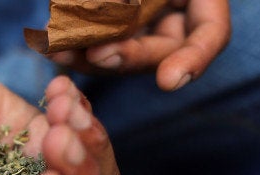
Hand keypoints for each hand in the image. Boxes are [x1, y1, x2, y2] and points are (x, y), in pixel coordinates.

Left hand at [49, 0, 230, 90]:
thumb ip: (132, 2)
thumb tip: (113, 29)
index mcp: (200, 1)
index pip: (211, 36)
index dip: (193, 61)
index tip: (168, 81)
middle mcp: (173, 18)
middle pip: (158, 51)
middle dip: (125, 56)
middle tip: (97, 54)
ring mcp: (140, 26)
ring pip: (120, 53)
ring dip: (88, 57)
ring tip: (59, 52)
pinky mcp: (108, 29)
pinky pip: (92, 41)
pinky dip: (73, 44)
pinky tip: (48, 44)